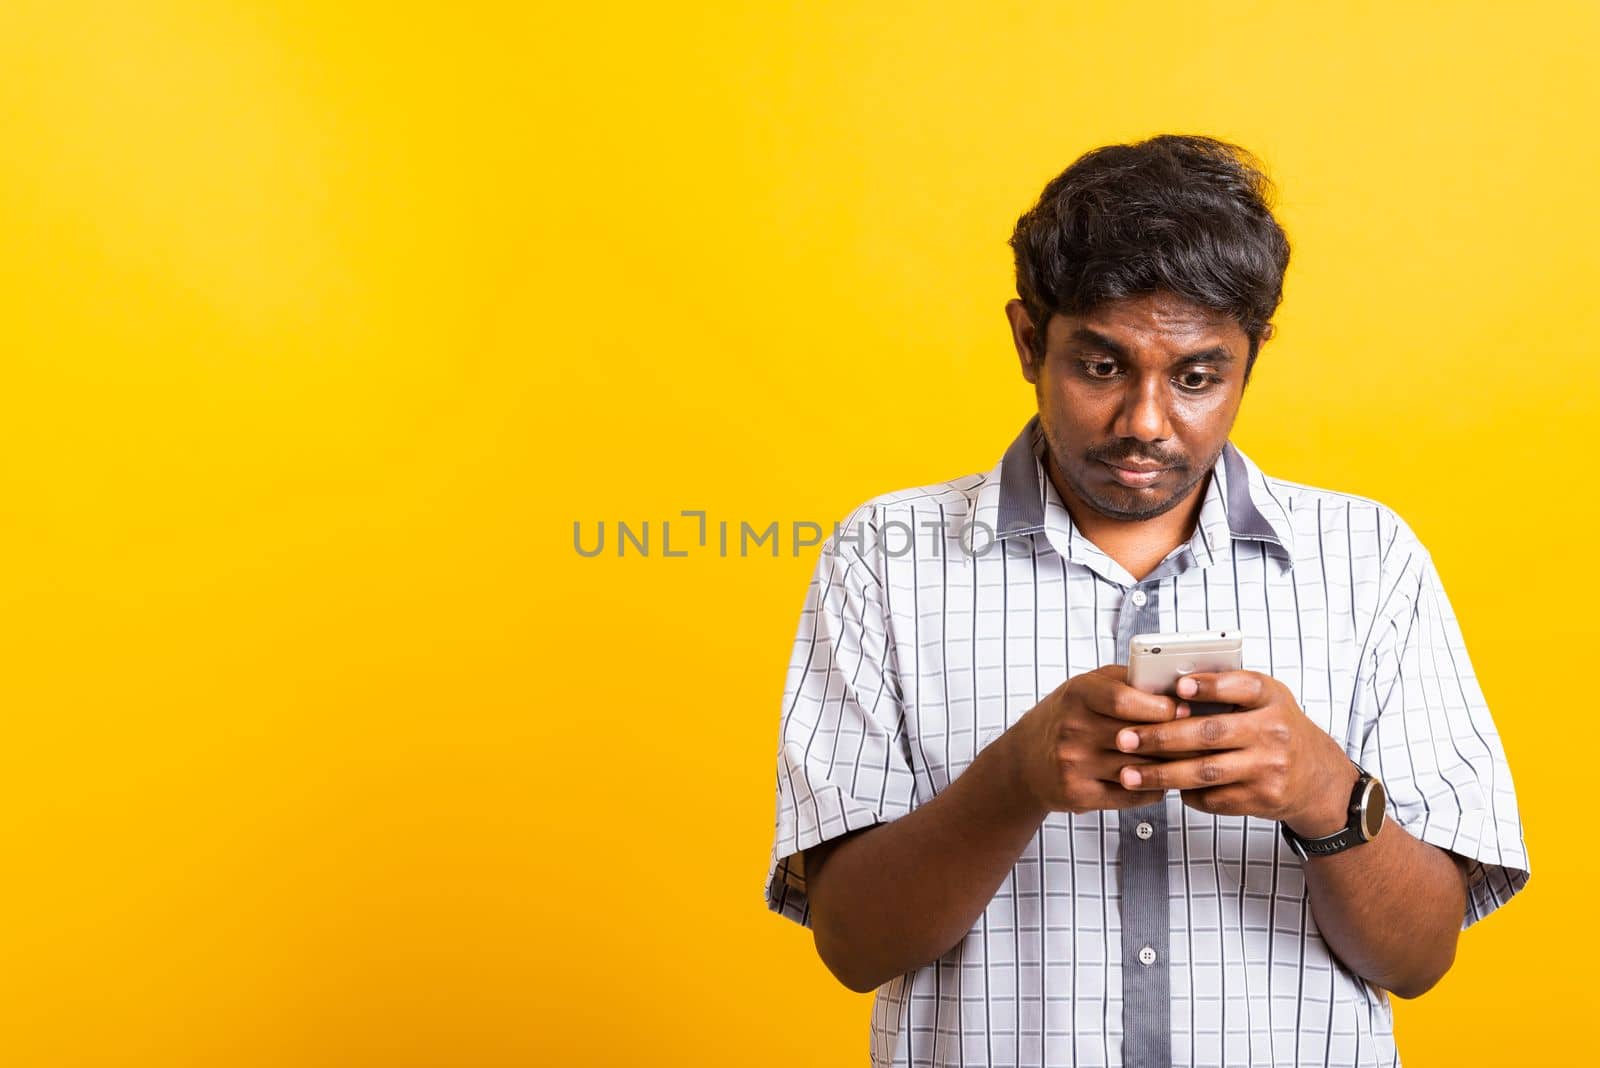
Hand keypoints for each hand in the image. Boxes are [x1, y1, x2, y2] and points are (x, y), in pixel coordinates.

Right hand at [1005, 664, 1180, 814]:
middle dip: (1177, 739)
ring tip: (1189, 760)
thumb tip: (1176, 683)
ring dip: (1170, 766)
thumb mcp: (1086, 687)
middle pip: (1139, 738)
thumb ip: (1127, 680)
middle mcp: (1072, 730)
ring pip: (1141, 768)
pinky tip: (1161, 779)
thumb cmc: (1065, 717)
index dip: (1161, 706)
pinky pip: (1133, 795)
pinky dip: (1154, 789)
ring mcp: (1074, 765)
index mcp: (1077, 695)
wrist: (1024, 762)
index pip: (1125, 700)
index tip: (1185, 709)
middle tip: (1202, 738)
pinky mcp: (1079, 795)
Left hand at [1108, 670, 1357, 835]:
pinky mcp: (1262, 798)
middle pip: (1210, 733)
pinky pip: (1214, 797)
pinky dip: (1184, 793)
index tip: (1178, 688)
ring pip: (1206, 771)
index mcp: (1271, 698)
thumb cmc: (1277, 728)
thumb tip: (1166, 688)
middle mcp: (1274, 731)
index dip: (1210, 687)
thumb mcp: (1265, 699)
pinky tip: (1162, 787)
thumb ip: (1227, 690)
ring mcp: (1269, 768)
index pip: (1242, 686)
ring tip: (1127, 773)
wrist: (1317, 778)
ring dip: (1161, 774)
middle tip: (1125, 738)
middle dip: (1161, 737)